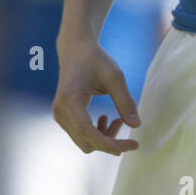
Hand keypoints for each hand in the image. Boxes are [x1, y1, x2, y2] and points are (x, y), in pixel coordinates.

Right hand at [52, 36, 140, 154]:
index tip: (132, 145)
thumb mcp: (114, 77)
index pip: (87, 131)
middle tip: (129, 130)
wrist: (75, 49)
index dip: (110, 143)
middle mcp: (60, 111)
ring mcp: (59, 115)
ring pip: (84, 141)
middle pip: (87, 142)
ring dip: (104, 137)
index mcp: (69, 100)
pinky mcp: (63, 116)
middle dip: (110, 142)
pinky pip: (80, 134)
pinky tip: (106, 118)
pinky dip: (96, 132)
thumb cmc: (95, 59)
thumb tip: (136, 126)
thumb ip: (125, 101)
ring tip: (117, 119)